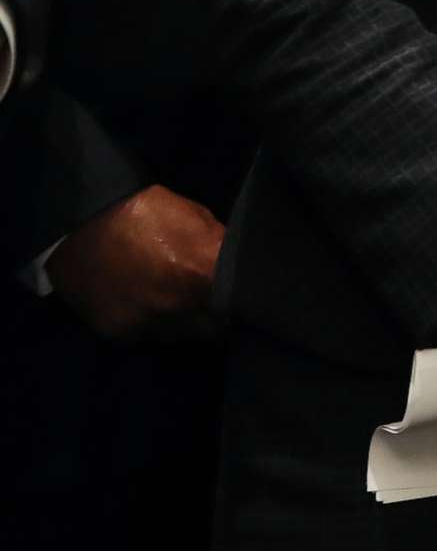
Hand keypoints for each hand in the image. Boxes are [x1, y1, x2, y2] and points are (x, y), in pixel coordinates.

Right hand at [46, 184, 224, 341]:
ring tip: (175, 301)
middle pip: (213, 328)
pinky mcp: (119, 333)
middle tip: (207, 300)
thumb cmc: (148, 213)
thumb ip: (220, 250)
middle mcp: (179, 306)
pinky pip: (148, 337)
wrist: (82, 224)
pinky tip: (147, 305)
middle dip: (214, 316)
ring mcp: (148, 323)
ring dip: (183, 323)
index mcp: (204, 274)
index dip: (240, 303)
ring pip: (180, 336)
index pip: (239, 306)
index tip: (237, 298)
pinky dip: (152, 326)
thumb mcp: (197, 219)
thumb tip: (235, 271)